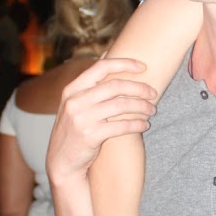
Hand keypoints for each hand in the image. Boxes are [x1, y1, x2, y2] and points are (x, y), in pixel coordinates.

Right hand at [47, 57, 157, 184]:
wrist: (61, 161)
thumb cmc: (74, 129)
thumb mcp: (75, 104)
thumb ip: (89, 85)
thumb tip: (109, 54)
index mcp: (72, 89)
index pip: (101, 67)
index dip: (124, 63)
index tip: (143, 66)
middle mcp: (75, 101)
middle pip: (115, 86)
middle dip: (139, 88)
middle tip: (154, 93)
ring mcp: (82, 118)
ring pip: (121, 105)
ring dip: (142, 106)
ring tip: (152, 110)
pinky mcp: (90, 135)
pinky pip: (121, 126)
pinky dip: (137, 124)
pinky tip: (145, 125)